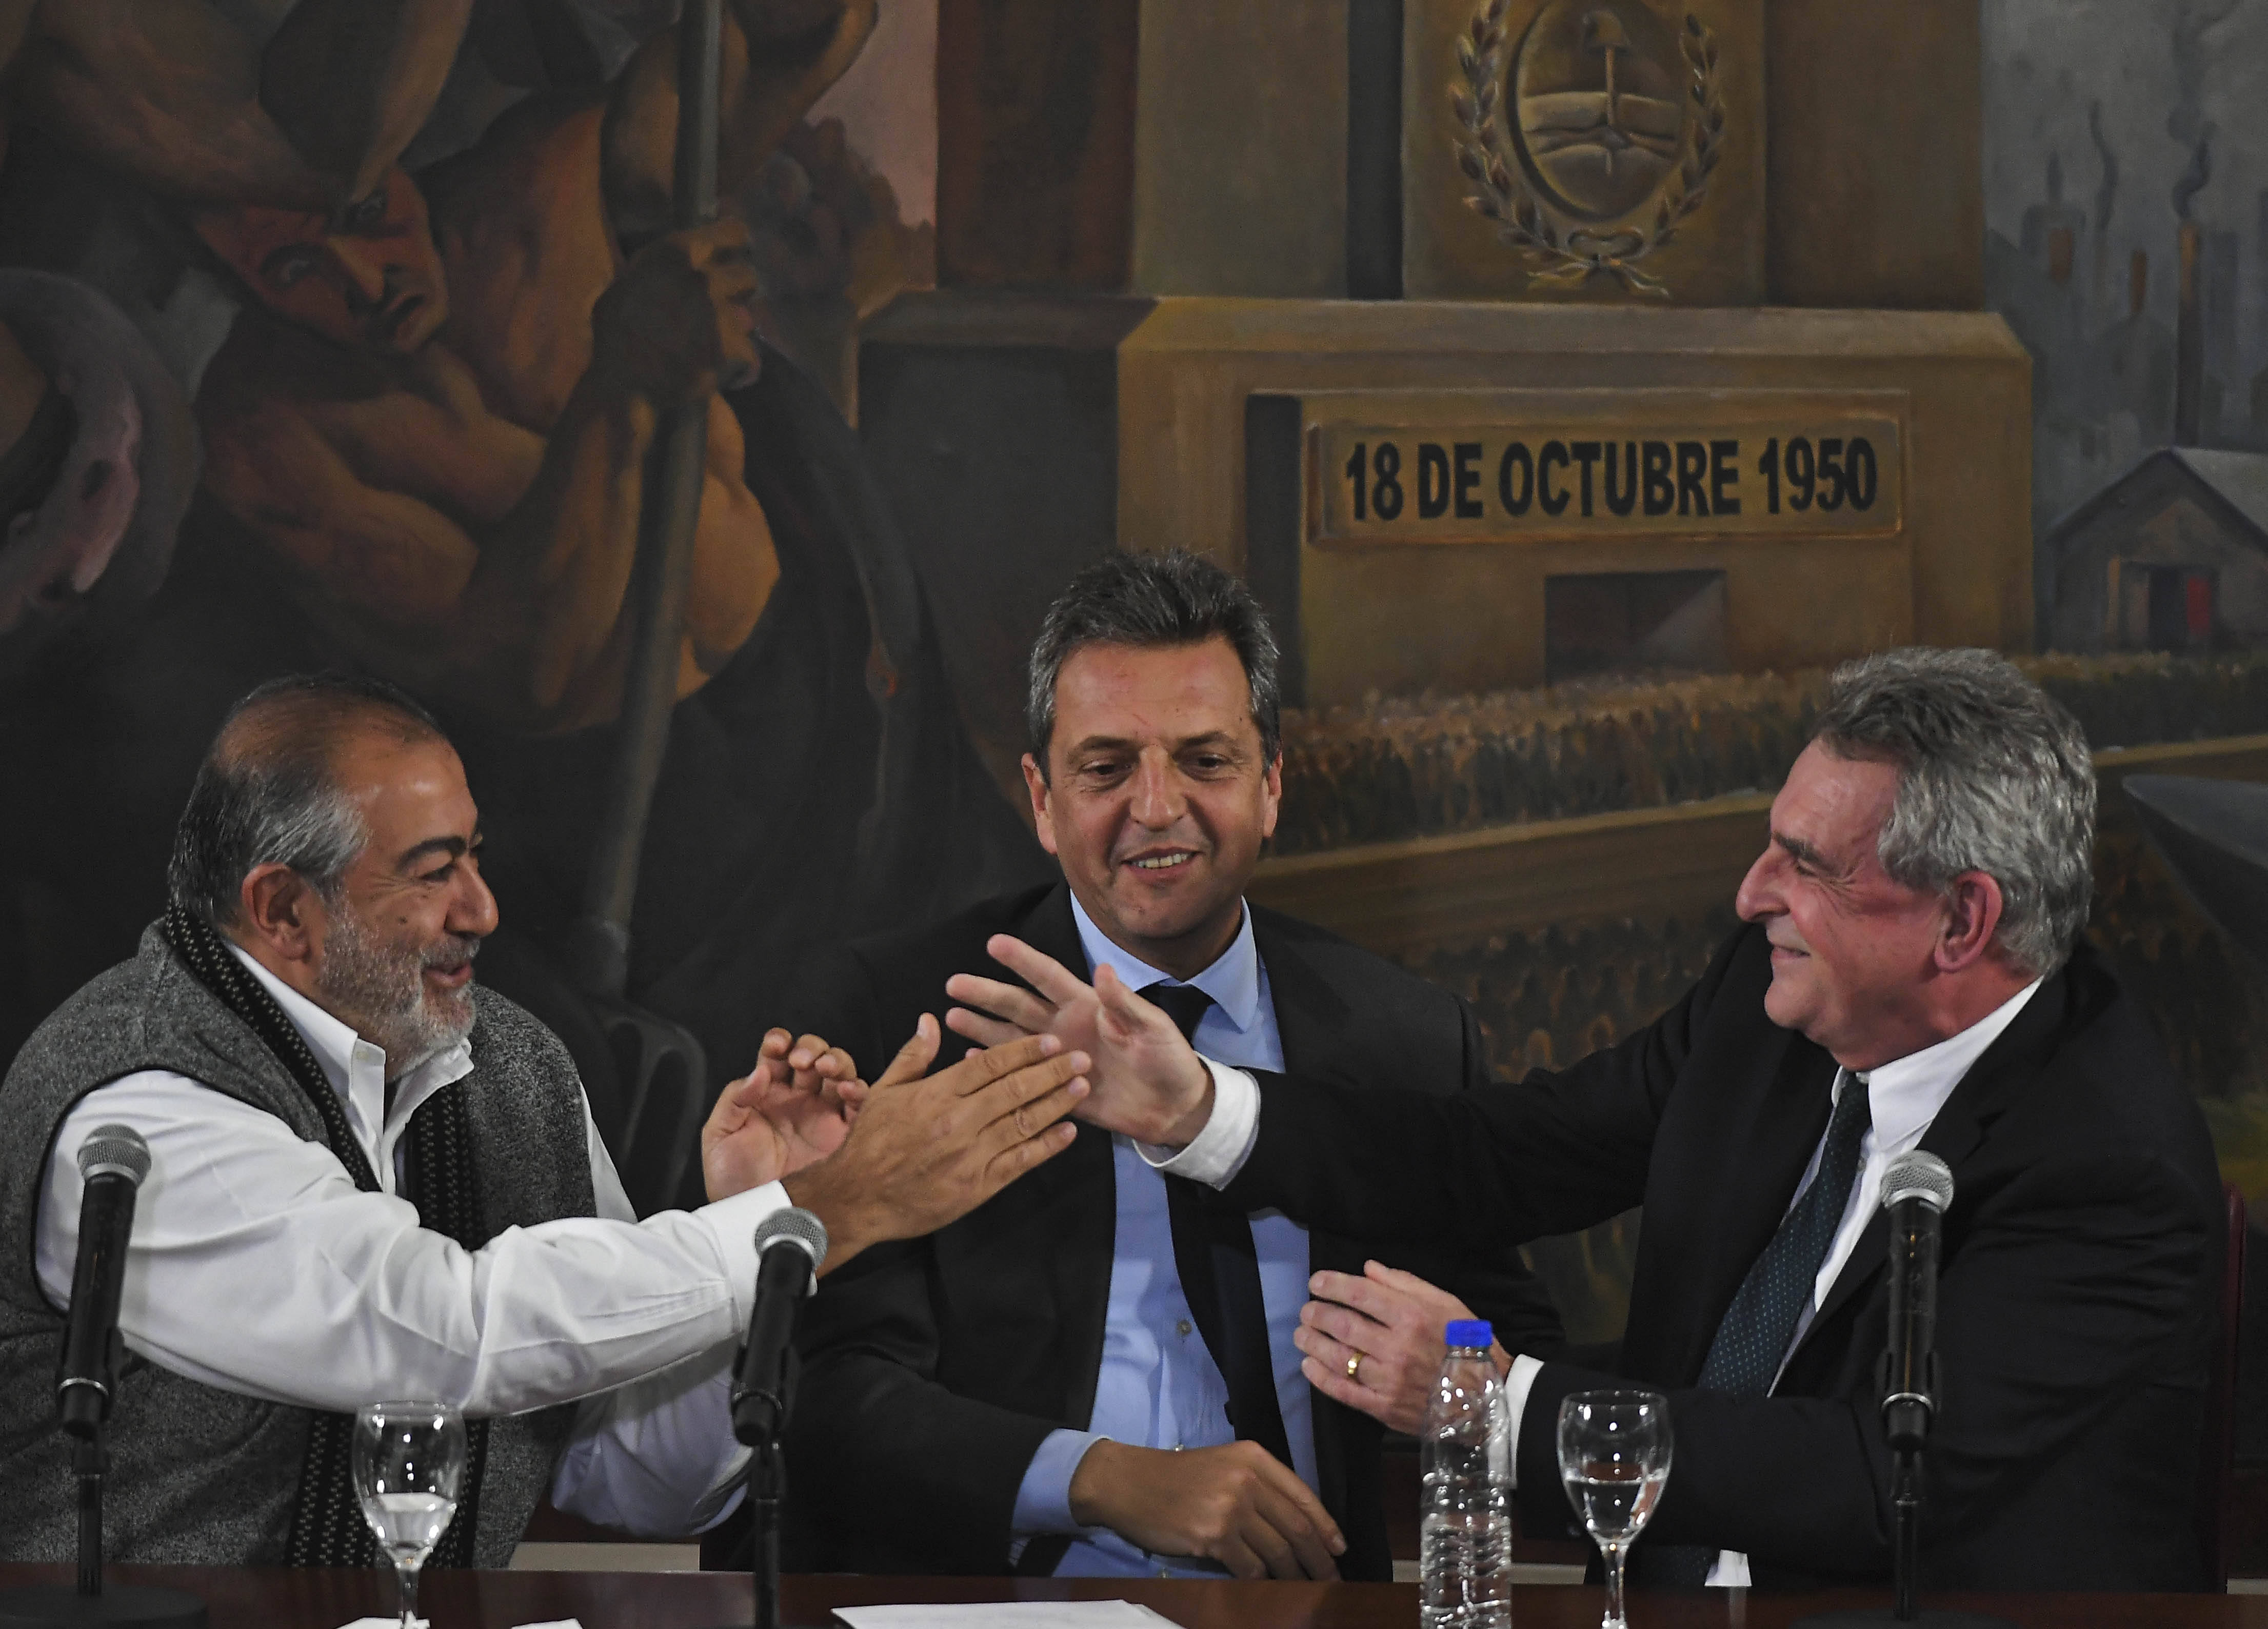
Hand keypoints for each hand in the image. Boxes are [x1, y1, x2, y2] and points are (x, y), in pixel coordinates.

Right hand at [588, 217, 759, 403]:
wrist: (625, 384)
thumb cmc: (617, 335)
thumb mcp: (628, 285)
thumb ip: (663, 271)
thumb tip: (689, 267)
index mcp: (676, 253)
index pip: (733, 232)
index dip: (738, 247)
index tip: (736, 257)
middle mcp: (705, 277)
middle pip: (748, 278)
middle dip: (738, 295)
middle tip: (721, 312)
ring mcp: (723, 314)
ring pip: (749, 321)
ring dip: (736, 333)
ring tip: (711, 349)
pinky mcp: (734, 349)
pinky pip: (751, 360)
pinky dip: (740, 372)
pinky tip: (719, 378)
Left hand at [701, 1029, 864, 1199]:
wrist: (755, 1222)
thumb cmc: (732, 1183)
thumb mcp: (718, 1137)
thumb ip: (734, 1099)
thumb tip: (759, 1071)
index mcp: (767, 1095)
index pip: (776, 1057)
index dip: (778, 1043)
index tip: (776, 1045)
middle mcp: (797, 1101)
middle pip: (813, 1056)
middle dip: (810, 1048)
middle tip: (800, 1060)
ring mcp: (822, 1116)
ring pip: (838, 1072)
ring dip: (835, 1060)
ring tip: (823, 1067)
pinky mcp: (843, 1135)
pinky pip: (859, 1104)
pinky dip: (858, 1089)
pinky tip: (845, 1089)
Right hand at [782, 1017, 1088, 1270]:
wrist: (857, 1198)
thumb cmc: (870, 1142)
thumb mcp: (883, 1091)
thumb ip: (913, 1056)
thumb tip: (930, 1019)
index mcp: (936, 1094)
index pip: (990, 1065)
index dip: (1024, 1051)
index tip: (1051, 1041)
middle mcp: (957, 1122)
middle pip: (1014, 1090)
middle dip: (1052, 1072)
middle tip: (1082, 1058)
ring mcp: (969, 1155)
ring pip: (1022, 1123)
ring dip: (1056, 1104)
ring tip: (1082, 1087)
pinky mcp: (977, 1186)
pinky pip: (1020, 1162)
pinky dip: (1046, 1146)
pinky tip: (1067, 1132)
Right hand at [944, 935, 1213, 1146]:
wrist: (1176, 1107)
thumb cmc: (1169, 1058)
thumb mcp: (1152, 1026)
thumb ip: (1124, 1002)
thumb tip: (1102, 969)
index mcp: (1087, 1006)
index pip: (1048, 977)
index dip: (1023, 960)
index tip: (995, 943)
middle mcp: (1066, 1027)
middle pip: (1019, 1005)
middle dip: (987, 993)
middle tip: (954, 983)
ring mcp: (1058, 1058)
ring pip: (1012, 1039)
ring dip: (983, 1028)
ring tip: (950, 1018)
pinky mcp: (1057, 1089)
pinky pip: (1020, 1076)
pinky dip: (997, 1068)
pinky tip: (971, 1060)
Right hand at [1067, 1440, 1343, 1580]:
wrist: (1130, 1484)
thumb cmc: (1178, 1476)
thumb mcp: (1225, 1464)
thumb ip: (1260, 1485)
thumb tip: (1298, 1525)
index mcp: (1254, 1457)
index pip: (1303, 1495)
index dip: (1326, 1526)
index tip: (1339, 1548)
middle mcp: (1247, 1480)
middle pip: (1297, 1527)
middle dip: (1319, 1559)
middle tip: (1331, 1579)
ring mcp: (1231, 1508)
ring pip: (1278, 1552)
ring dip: (1294, 1575)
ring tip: (1303, 1588)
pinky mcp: (1214, 1537)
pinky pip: (1250, 1568)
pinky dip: (1260, 1581)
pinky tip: (1264, 1587)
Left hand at [1295, 1261, 1508, 1435]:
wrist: (1484, 1397)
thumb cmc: (1464, 1342)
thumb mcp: (1444, 1302)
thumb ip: (1404, 1283)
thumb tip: (1368, 1269)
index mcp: (1411, 1316)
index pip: (1360, 1294)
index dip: (1332, 1285)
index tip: (1315, 1282)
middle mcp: (1396, 1347)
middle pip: (1342, 1324)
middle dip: (1317, 1313)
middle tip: (1306, 1309)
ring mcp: (1388, 1380)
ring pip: (1338, 1357)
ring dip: (1312, 1343)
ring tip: (1301, 1334)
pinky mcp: (1383, 1407)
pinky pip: (1343, 1391)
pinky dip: (1320, 1377)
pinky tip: (1309, 1364)